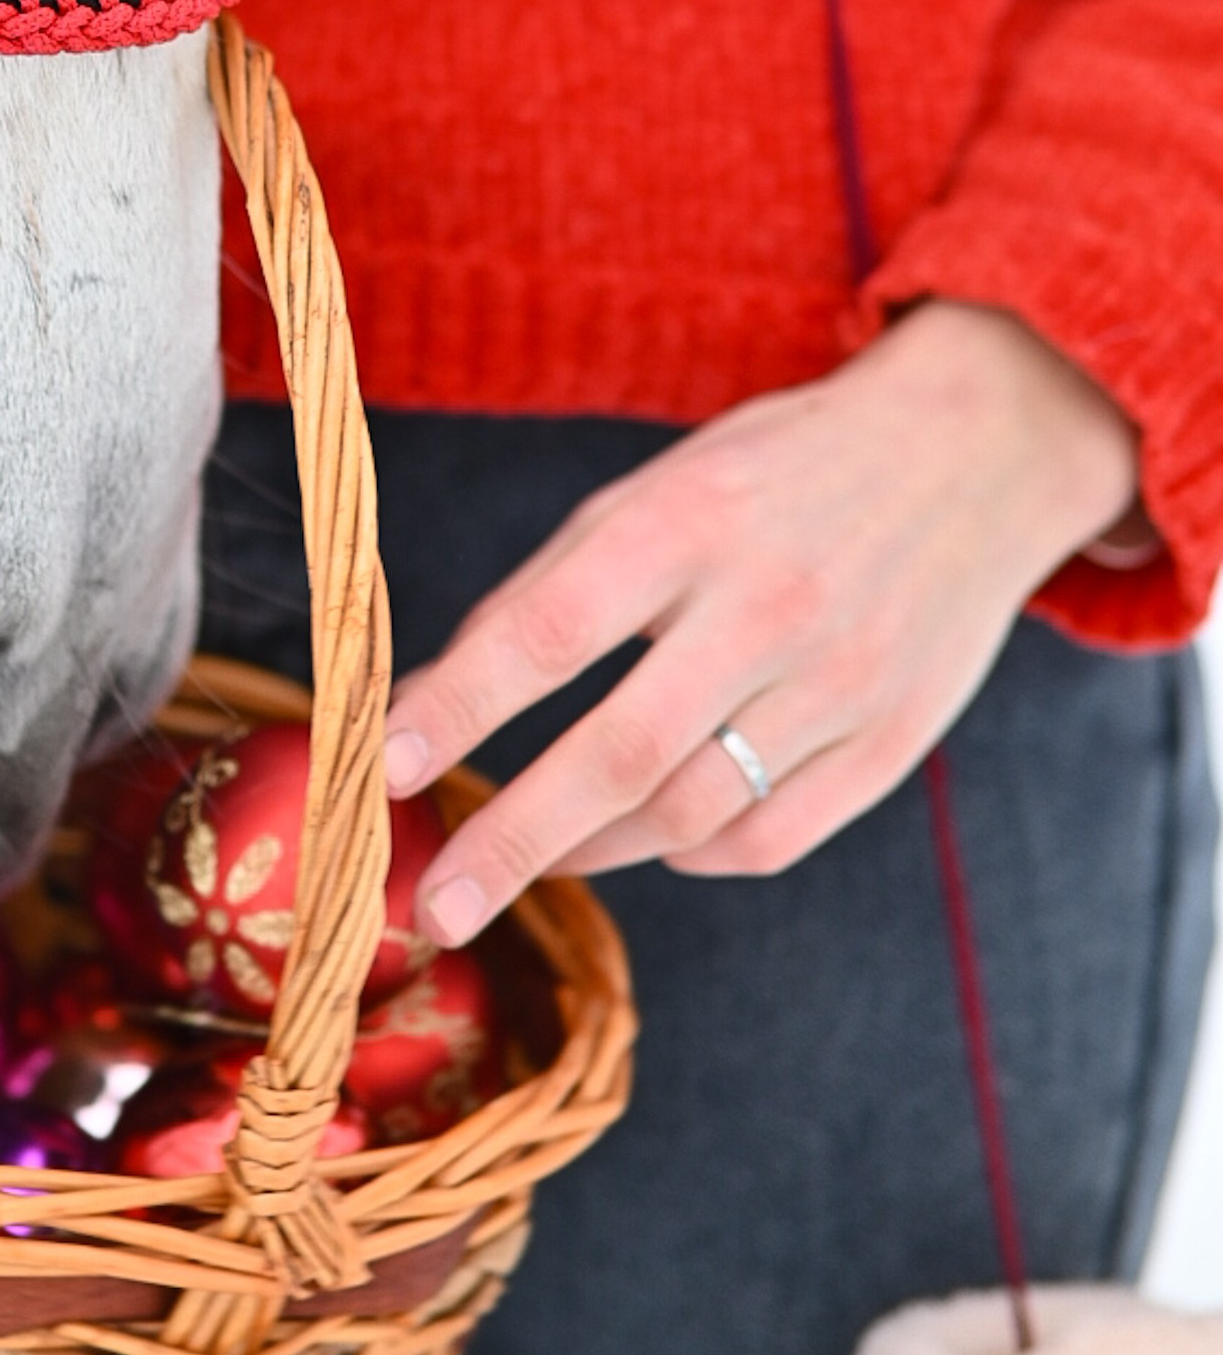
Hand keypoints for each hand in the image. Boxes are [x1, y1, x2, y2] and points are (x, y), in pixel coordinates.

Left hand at [382, 303, 1141, 945]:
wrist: (973, 450)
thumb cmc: (774, 472)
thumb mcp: (658, 487)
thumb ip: (554, 589)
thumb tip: (433, 700)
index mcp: (689, 521)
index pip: (549, 629)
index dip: (459, 706)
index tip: (382, 769)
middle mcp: (768, 606)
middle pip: (620, 753)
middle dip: (513, 839)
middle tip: (435, 903)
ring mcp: (841, 682)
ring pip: (691, 813)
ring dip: (590, 850)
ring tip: (528, 858)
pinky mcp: (894, 741)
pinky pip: (769, 837)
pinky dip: (692, 853)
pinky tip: (652, 838)